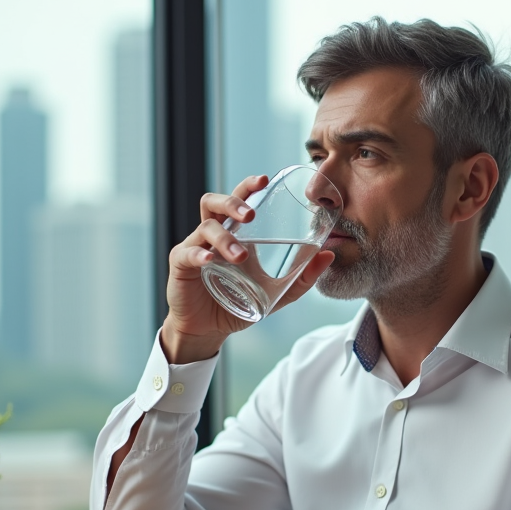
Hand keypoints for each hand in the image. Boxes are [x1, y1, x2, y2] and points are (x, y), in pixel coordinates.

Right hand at [162, 175, 334, 363]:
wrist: (209, 330)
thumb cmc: (238, 304)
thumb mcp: (276, 293)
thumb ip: (302, 277)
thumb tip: (329, 254)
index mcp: (233, 233)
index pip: (237, 199)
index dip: (248, 186)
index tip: (265, 179)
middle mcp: (212, 234)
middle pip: (214, 202)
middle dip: (233, 202)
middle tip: (250, 215)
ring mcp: (195, 247)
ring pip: (206, 227)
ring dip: (225, 237)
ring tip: (241, 255)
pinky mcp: (181, 265)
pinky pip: (188, 252)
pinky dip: (200, 253)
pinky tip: (211, 260)